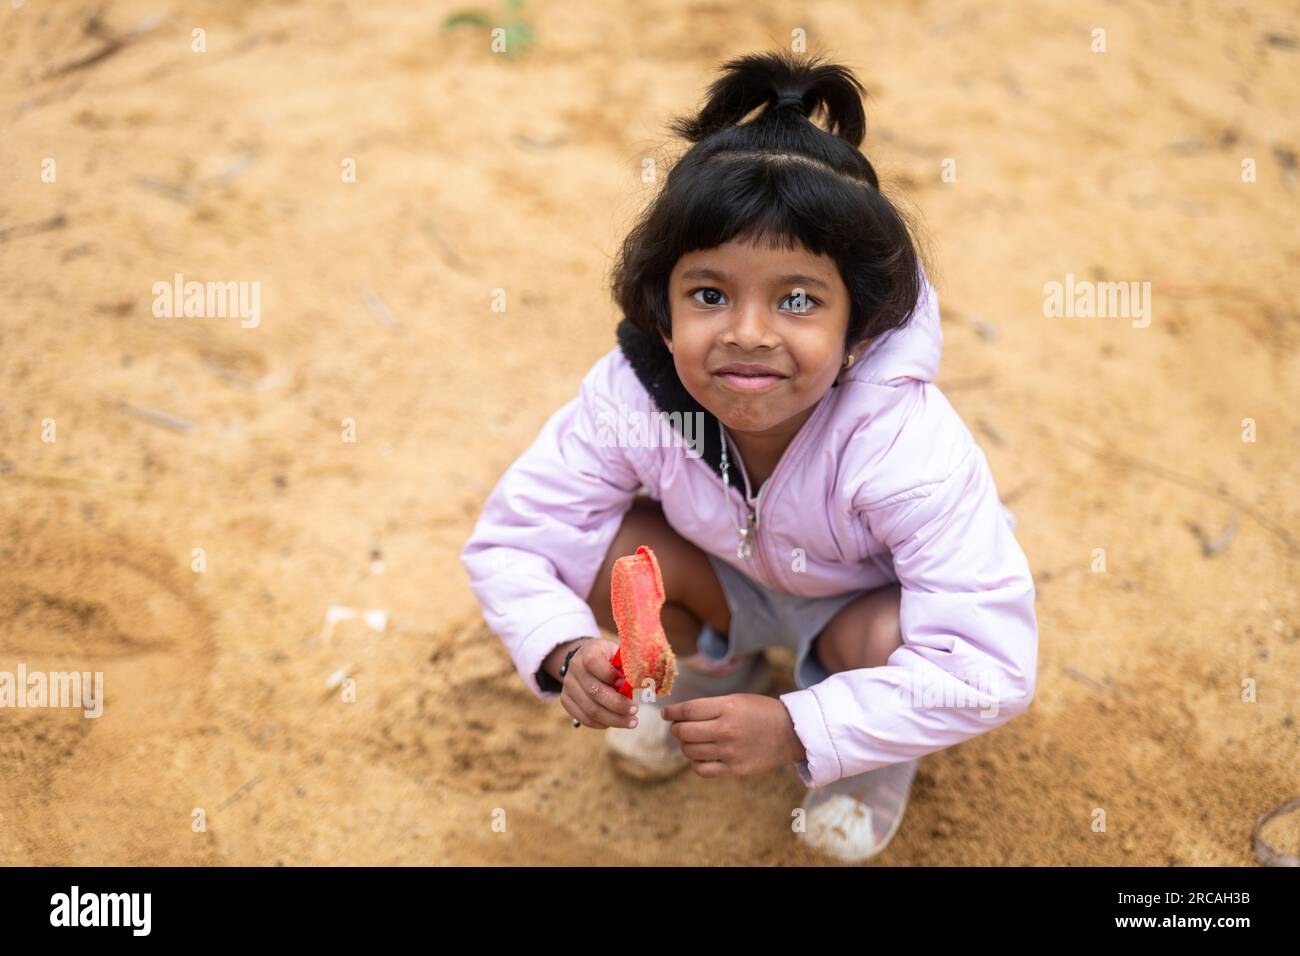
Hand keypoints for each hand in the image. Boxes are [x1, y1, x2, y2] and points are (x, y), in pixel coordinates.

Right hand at [559, 639, 637, 729]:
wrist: (586, 660)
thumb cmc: (610, 658)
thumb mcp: (620, 654)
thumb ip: (630, 665)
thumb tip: (640, 682)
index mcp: (588, 651)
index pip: (594, 663)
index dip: (610, 675)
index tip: (627, 684)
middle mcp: (575, 667)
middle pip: (594, 692)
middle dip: (618, 704)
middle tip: (635, 710)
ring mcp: (568, 685)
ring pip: (590, 709)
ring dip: (613, 719)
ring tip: (631, 722)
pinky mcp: (566, 700)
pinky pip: (583, 718)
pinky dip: (601, 723)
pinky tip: (616, 722)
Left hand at [661, 693, 803, 777]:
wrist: (791, 732)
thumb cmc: (761, 712)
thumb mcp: (736, 700)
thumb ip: (710, 707)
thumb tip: (680, 715)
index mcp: (727, 707)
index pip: (688, 710)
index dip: (672, 712)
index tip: (667, 713)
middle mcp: (727, 730)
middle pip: (684, 732)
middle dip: (676, 729)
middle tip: (678, 727)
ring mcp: (731, 752)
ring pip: (691, 751)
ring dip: (686, 745)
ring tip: (693, 741)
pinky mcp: (735, 769)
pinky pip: (703, 770)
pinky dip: (696, 763)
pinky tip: (702, 755)